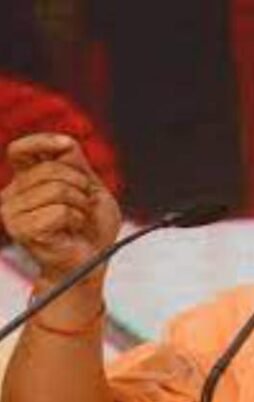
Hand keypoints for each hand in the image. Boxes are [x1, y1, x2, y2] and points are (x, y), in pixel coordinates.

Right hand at [0, 133, 121, 288]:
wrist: (93, 260)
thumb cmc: (91, 226)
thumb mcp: (89, 186)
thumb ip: (75, 163)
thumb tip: (64, 141)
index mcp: (26, 181)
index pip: (21, 150)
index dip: (42, 141)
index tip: (66, 145)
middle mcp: (13, 194)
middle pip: (52, 167)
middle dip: (81, 184)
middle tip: (83, 205)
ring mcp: (13, 212)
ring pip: (58, 189)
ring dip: (81, 204)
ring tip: (78, 219)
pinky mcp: (22, 229)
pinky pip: (61, 211)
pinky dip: (77, 219)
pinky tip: (72, 230)